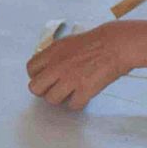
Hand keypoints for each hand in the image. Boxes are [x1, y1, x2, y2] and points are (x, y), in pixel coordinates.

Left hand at [26, 21, 146, 110]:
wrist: (116, 45)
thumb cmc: (96, 42)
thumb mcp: (68, 42)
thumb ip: (54, 55)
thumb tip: (47, 68)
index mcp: (52, 52)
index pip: (30, 69)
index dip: (37, 76)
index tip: (44, 79)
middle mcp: (57, 66)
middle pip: (35, 88)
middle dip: (43, 90)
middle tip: (54, 89)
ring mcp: (70, 79)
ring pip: (51, 99)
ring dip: (60, 98)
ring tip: (69, 93)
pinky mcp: (84, 90)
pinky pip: (72, 105)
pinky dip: (77, 103)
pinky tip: (82, 96)